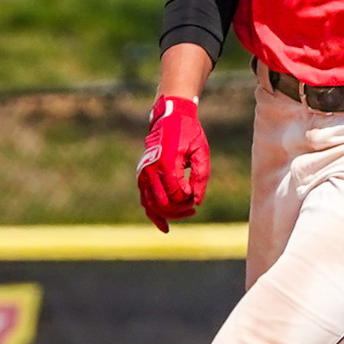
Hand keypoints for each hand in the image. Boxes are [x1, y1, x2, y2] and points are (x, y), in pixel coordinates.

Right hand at [137, 96, 208, 231]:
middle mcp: (151, 170)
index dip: (188, 199)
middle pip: (163, 203)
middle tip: (193, 207)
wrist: (170, 117)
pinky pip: (145, 200)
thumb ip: (200, 176)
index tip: (196, 193)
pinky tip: (164, 226)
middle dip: (179, 210)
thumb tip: (196, 201)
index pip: (176, 194)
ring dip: (168, 214)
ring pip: (151, 205)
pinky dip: (153, 214)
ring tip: (186, 213)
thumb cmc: (189, 133)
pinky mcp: (142, 176)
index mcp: (166, 163)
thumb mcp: (201, 151)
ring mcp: (144, 174)